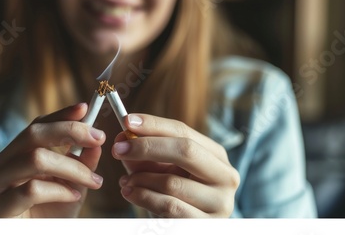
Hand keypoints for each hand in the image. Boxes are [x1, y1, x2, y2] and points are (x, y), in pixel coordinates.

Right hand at [0, 103, 105, 217]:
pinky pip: (32, 189)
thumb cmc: (50, 216)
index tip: (85, 108)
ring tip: (93, 181)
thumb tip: (95, 142)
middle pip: (33, 134)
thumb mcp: (72, 185)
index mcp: (13, 155)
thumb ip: (82, 164)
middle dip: (69, 132)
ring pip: (36, 159)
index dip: (60, 115)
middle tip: (98, 139)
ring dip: (72, 167)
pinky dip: (60, 189)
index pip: (35, 126)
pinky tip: (74, 196)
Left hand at [112, 114, 239, 217]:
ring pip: (172, 182)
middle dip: (147, 147)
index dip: (154, 124)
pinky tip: (130, 193)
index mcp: (216, 155)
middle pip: (186, 150)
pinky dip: (143, 197)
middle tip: (118, 149)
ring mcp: (220, 202)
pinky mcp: (207, 224)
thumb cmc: (173, 195)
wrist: (186, 226)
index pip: (183, 131)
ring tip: (125, 182)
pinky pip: (168, 205)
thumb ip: (143, 153)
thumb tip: (123, 138)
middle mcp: (225, 176)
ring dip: (140, 179)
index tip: (127, 121)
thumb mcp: (159, 170)